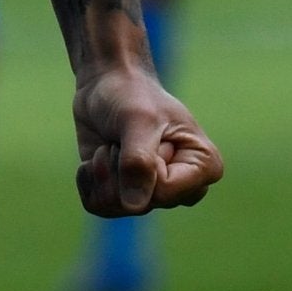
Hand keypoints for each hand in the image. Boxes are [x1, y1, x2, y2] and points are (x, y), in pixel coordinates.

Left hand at [72, 55, 223, 217]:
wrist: (106, 83)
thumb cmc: (131, 95)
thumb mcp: (137, 120)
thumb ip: (138, 162)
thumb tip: (133, 207)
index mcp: (204, 167)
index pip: (164, 192)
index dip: (141, 164)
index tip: (146, 132)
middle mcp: (182, 188)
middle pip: (139, 204)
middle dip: (118, 166)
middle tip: (124, 136)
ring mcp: (152, 194)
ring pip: (115, 207)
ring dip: (101, 170)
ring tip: (112, 144)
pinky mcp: (123, 196)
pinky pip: (97, 206)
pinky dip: (87, 178)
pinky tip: (95, 155)